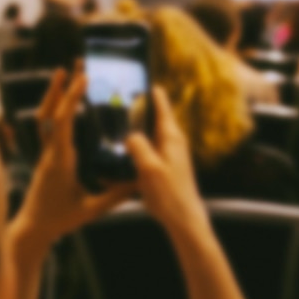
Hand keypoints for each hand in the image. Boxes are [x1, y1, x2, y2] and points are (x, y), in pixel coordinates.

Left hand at [16, 70, 135, 244]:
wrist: (33, 229)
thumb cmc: (60, 220)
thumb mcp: (91, 209)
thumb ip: (116, 196)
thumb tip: (139, 181)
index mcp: (60, 160)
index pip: (63, 123)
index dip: (72, 98)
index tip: (83, 78)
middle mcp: (50, 152)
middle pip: (50, 112)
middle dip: (62, 87)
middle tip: (74, 64)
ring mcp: (46, 153)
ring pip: (44, 117)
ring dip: (53, 94)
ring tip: (64, 73)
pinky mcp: (47, 156)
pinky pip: (48, 127)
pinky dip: (55, 109)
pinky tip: (64, 102)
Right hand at [127, 87, 207, 231]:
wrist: (184, 219)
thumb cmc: (170, 195)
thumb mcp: (148, 168)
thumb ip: (138, 146)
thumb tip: (130, 135)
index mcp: (171, 137)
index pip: (161, 105)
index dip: (151, 92)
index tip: (141, 78)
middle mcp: (173, 141)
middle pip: (154, 118)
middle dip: (138, 110)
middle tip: (118, 101)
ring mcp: (170, 154)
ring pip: (150, 135)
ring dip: (135, 130)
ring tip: (115, 125)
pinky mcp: (165, 166)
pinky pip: (148, 151)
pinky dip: (136, 149)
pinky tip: (121, 156)